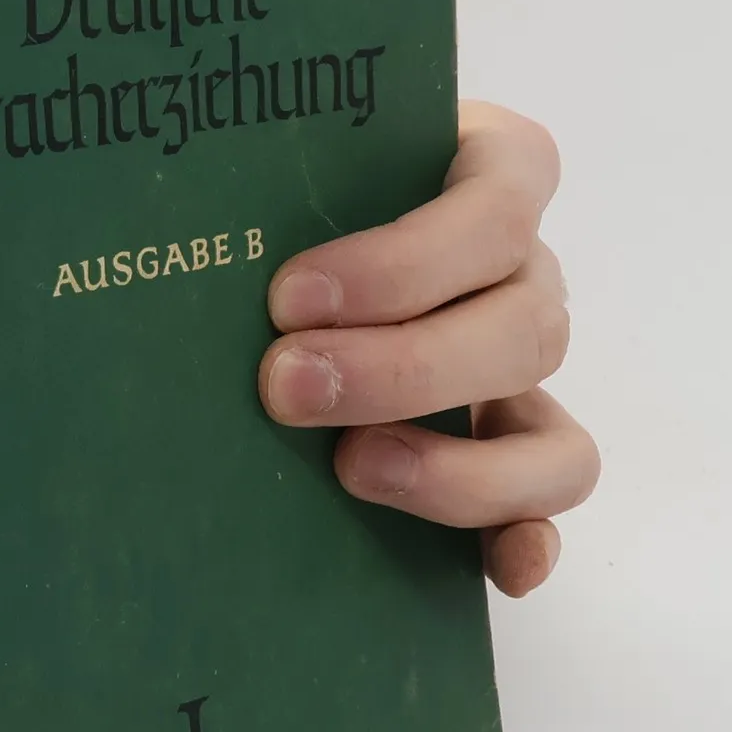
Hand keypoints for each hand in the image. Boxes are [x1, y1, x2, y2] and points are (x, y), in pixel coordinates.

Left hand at [257, 101, 598, 596]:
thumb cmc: (291, 178)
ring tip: (350, 467)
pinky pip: (548, 505)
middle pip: (524, 330)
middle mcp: (527, 272)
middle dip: (401, 371)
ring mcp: (524, 371)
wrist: (283, 228)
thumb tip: (179, 244)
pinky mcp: (513, 448)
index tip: (289, 298)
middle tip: (283, 385)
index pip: (497, 208)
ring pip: (553, 437)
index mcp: (495, 171)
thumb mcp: (292, 160)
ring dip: (458, 469)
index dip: (402, 264)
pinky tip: (497, 571)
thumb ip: (273, 187)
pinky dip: (527, 538)